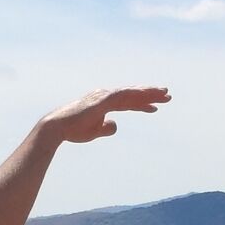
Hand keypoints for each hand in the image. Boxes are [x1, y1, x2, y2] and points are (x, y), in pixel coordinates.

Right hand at [38, 84, 163, 146]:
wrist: (57, 128)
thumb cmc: (73, 130)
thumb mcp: (94, 131)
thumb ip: (106, 128)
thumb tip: (115, 125)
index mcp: (103, 102)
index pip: (127, 102)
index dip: (141, 104)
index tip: (155, 108)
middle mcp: (105, 95)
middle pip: (132, 94)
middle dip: (150, 94)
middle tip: (168, 96)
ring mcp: (104, 96)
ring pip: (131, 93)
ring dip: (148, 93)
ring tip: (165, 95)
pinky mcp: (103, 100)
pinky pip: (124, 97)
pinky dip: (137, 96)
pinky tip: (149, 98)